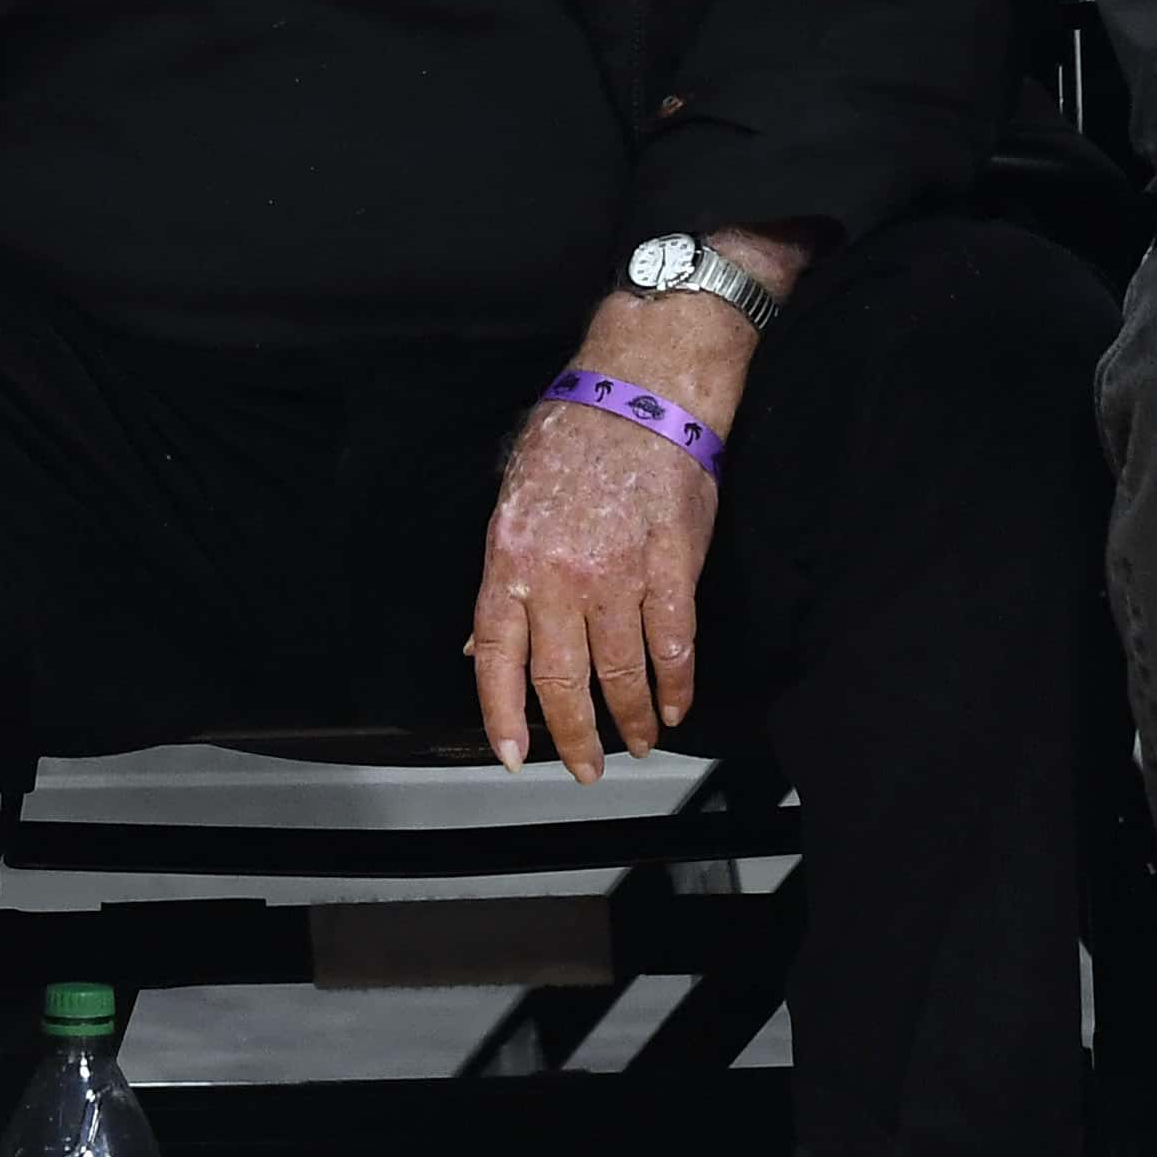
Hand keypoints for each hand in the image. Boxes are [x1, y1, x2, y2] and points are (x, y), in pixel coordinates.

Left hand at [468, 395, 718, 782]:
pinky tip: (675, 708)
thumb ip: (501, 577)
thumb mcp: (512, 497)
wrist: (643, 388)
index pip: (496, 655)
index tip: (514, 754)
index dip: (502, 713)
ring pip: (621, 672)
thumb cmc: (573, 432)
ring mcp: (618, 575)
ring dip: (630, 719)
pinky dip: (676, 686)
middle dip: (574, 736)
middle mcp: (558, 577)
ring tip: (636, 745)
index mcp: (510, 559)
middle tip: (585, 768)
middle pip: (561, 680)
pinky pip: (673, 645)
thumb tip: (481, 642)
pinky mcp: (672, 568)